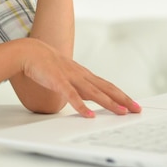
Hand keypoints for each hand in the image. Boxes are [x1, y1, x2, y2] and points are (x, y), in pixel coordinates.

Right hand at [17, 38, 141, 117]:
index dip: (120, 94)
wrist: (30, 52)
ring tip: (121, 112)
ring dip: (109, 102)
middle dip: (123, 99)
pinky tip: (89, 115)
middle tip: (137, 109)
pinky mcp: (58, 81)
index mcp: (83, 74)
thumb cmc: (45, 64)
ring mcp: (71, 78)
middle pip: (106, 88)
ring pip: (94, 92)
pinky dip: (81, 106)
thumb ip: (75, 86)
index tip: (132, 104)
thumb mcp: (65, 76)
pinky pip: (71, 95)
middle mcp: (81, 75)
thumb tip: (84, 99)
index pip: (107, 85)